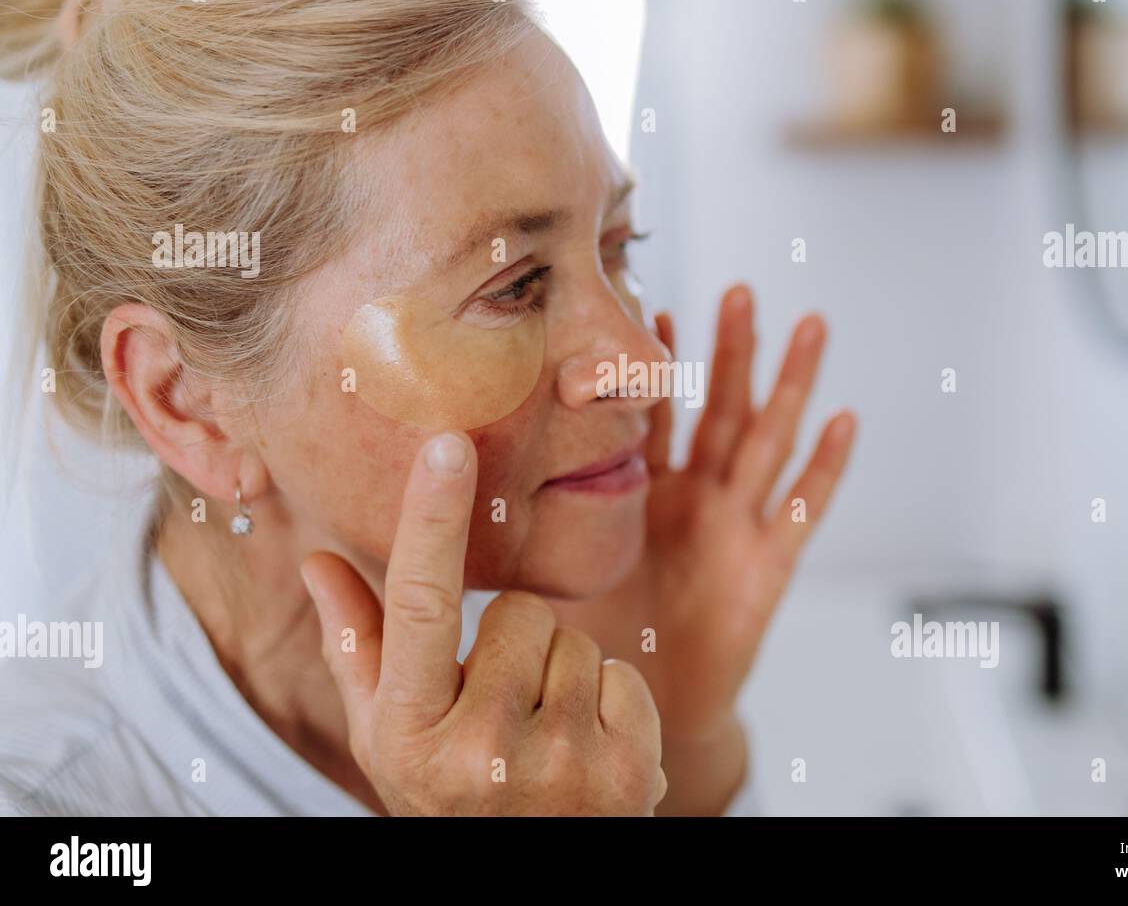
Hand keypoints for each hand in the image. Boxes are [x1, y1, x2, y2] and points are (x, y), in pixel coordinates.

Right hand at [301, 433, 667, 815]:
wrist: (527, 880)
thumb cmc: (450, 793)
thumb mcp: (389, 733)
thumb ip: (357, 644)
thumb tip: (318, 558)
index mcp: (411, 732)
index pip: (419, 606)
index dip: (433, 519)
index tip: (447, 444)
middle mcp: (481, 752)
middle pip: (520, 611)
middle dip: (515, 640)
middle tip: (506, 701)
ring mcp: (561, 765)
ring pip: (574, 639)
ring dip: (562, 671)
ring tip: (543, 730)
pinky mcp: (629, 772)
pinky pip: (624, 675)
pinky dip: (609, 701)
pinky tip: (585, 747)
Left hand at [552, 285, 855, 749]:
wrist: (644, 712)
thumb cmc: (593, 643)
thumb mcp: (553, 572)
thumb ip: (520, 527)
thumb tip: (449, 481)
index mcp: (641, 497)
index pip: (654, 417)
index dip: (658, 366)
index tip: (652, 308)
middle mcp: (692, 502)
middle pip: (719, 410)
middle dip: (732, 352)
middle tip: (740, 289)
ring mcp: (733, 528)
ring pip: (767, 442)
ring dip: (789, 384)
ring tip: (809, 326)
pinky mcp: (765, 568)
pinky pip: (799, 511)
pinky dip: (825, 468)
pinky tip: (844, 421)